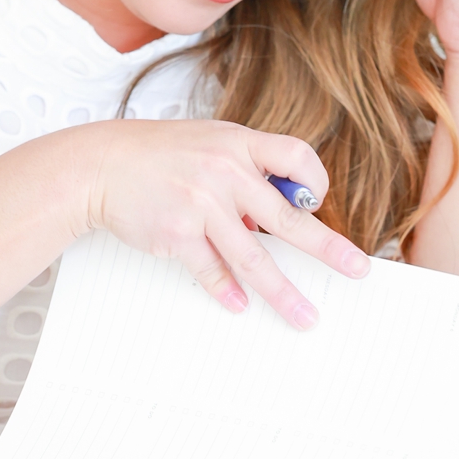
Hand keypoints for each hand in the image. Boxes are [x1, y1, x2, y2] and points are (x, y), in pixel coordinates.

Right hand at [74, 119, 368, 329]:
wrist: (101, 164)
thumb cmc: (158, 155)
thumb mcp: (209, 142)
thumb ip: (245, 169)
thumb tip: (274, 215)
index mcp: (239, 143)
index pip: (297, 157)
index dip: (315, 181)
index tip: (318, 202)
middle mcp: (225, 171)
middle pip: (289, 217)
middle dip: (327, 249)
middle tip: (357, 269)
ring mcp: (202, 203)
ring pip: (254, 257)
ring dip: (282, 292)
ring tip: (305, 316)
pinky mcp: (178, 232)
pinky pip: (212, 270)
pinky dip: (228, 290)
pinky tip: (240, 305)